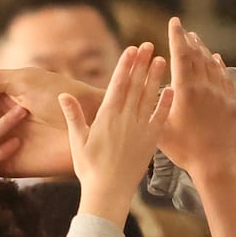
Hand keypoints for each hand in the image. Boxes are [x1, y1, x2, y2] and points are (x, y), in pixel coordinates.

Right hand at [59, 44, 172, 227]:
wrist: (109, 191)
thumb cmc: (89, 168)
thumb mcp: (77, 140)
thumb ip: (74, 116)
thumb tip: (63, 95)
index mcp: (106, 117)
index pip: (117, 84)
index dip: (125, 65)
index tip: (131, 49)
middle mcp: (125, 119)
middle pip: (135, 86)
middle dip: (141, 64)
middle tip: (148, 45)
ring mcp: (140, 128)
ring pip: (149, 97)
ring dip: (155, 77)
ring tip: (161, 59)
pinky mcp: (151, 140)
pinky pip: (161, 117)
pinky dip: (166, 102)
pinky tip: (172, 88)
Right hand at [162, 18, 235, 178]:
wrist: (216, 165)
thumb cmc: (184, 150)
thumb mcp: (160, 129)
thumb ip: (154, 106)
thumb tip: (148, 90)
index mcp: (186, 91)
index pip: (182, 56)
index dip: (177, 37)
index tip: (174, 22)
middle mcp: (206, 87)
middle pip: (198, 56)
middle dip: (189, 40)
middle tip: (183, 28)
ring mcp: (221, 94)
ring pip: (212, 64)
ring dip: (204, 50)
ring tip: (197, 39)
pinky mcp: (231, 103)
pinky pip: (225, 77)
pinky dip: (219, 65)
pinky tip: (216, 59)